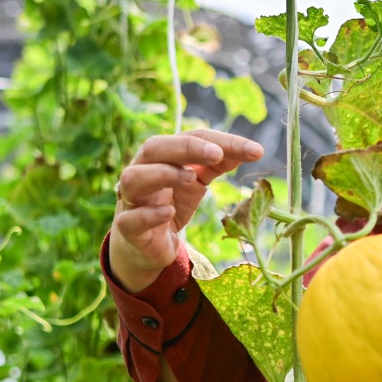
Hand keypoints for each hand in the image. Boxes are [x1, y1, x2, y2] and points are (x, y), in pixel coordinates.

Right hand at [108, 130, 263, 292]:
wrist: (148, 243)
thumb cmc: (172, 202)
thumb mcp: (197, 181)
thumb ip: (218, 164)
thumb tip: (252, 150)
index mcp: (162, 156)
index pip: (189, 138)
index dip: (220, 141)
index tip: (253, 150)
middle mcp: (142, 171)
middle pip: (154, 148)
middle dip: (185, 148)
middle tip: (217, 154)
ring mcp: (132, 199)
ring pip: (133, 178)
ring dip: (162, 174)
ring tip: (190, 177)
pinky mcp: (128, 228)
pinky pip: (130, 219)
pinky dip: (149, 214)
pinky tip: (169, 212)